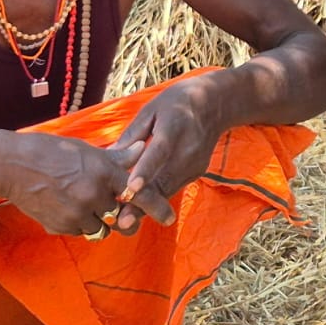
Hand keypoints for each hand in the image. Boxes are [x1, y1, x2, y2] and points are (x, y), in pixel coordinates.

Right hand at [0, 131, 147, 237]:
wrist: (12, 166)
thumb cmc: (51, 151)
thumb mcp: (88, 150)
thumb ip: (118, 157)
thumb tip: (144, 148)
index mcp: (104, 173)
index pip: (139, 194)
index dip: (156, 207)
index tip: (169, 218)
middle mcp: (93, 196)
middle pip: (119, 216)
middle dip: (118, 213)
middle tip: (111, 206)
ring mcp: (76, 214)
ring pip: (100, 228)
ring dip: (98, 220)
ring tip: (82, 203)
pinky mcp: (60, 226)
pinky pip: (79, 231)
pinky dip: (78, 223)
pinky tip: (65, 206)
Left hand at [106, 77, 225, 232]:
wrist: (215, 105)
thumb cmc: (176, 103)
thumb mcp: (151, 109)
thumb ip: (133, 134)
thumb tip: (110, 156)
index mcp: (174, 126)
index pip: (159, 151)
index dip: (145, 171)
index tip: (130, 189)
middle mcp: (188, 148)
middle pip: (164, 180)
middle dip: (142, 202)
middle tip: (121, 221)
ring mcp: (195, 163)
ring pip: (168, 189)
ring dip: (147, 206)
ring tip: (124, 220)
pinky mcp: (197, 172)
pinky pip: (173, 187)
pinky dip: (157, 197)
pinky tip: (140, 208)